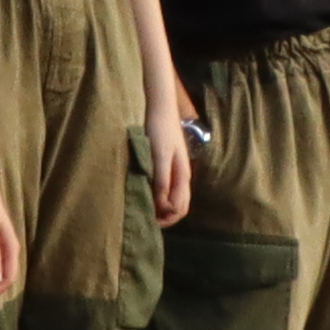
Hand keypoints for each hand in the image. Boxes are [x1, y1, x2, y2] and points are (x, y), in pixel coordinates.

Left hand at [147, 107, 195, 227]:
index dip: (167, 218)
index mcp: (183, 177)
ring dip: (162, 207)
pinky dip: (159, 197)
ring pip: (174, 198)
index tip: (150, 220)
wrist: (160, 109)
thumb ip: (162, 181)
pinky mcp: (168, 165)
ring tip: (146, 209)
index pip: (180, 208)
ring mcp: (176, 171)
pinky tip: (147, 194)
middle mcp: (182, 177)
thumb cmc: (160, 131)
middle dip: (166, 216)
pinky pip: (167, 188)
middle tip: (147, 219)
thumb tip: (164, 206)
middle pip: (179, 206)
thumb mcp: (159, 157)